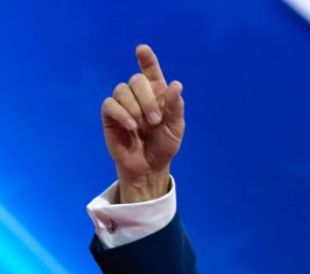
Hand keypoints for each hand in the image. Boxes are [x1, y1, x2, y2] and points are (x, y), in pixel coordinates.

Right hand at [100, 44, 184, 202]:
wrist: (149, 166)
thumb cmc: (164, 144)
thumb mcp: (176, 127)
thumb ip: (176, 106)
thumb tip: (177, 84)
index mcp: (157, 94)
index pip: (150, 71)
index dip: (147, 59)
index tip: (142, 49)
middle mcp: (138, 95)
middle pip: (136, 80)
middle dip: (147, 99)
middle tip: (156, 120)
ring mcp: (123, 103)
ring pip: (122, 90)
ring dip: (135, 108)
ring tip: (142, 126)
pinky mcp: (110, 115)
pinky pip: (110, 104)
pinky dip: (122, 114)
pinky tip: (131, 127)